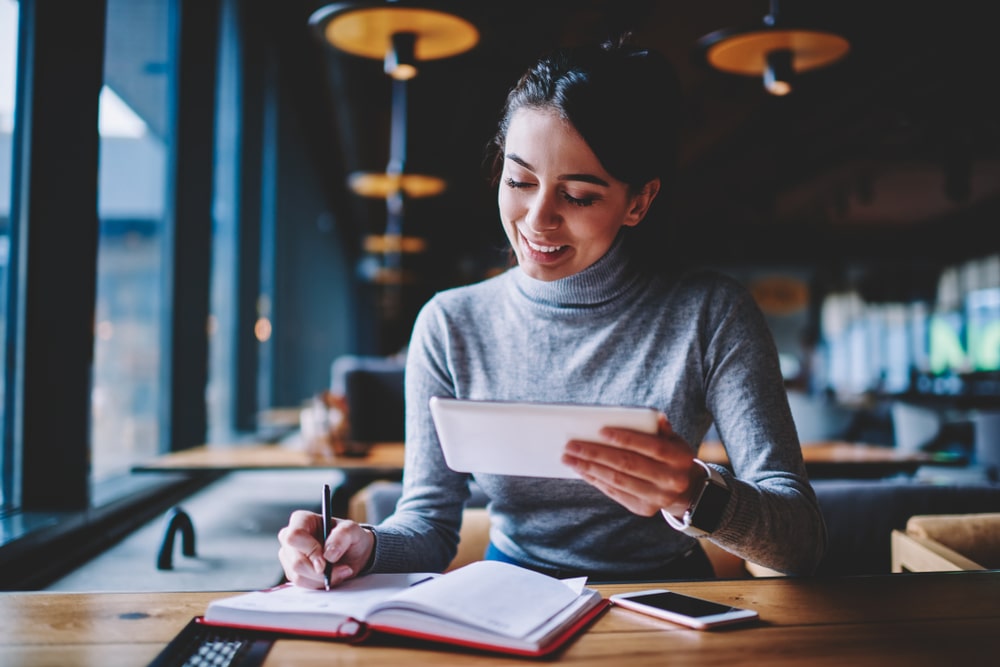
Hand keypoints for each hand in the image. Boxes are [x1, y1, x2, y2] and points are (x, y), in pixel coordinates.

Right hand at [277, 510, 374, 587]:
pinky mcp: (292, 571)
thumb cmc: (350, 537)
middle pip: (296, 561)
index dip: (309, 550)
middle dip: (319, 571)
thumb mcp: (353, 530)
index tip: (326, 561)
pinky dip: (319, 583)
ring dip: (322, 579)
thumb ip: (342, 536)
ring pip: (298, 575)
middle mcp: (290, 537)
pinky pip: (301, 583)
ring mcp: (289, 555)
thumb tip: (328, 555)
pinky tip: (332, 576)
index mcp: (301, 520)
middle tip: (342, 569)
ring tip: (341, 571)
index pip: (294, 536)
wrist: (353, 553)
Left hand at [561, 414, 705, 516]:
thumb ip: (662, 429)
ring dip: (589, 468)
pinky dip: (595, 480)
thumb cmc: (672, 457)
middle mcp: (671, 480)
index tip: (600, 431)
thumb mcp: (675, 441)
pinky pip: (614, 493)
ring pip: (617, 480)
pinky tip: (581, 470)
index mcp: (679, 458)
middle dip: (596, 454)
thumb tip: (655, 416)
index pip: (651, 447)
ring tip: (569, 458)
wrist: (687, 491)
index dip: (626, 439)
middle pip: (628, 464)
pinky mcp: (643, 509)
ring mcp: (657, 497)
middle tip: (571, 445)